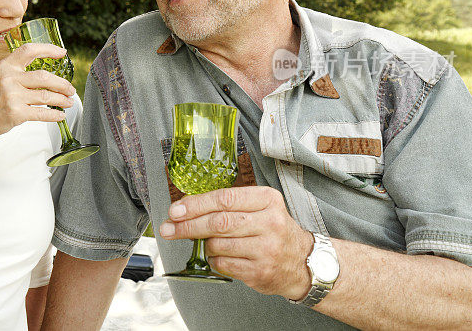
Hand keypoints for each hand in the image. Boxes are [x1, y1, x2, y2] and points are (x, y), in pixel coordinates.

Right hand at [0, 43, 75, 142]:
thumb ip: (15, 72)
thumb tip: (42, 72)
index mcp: (5, 66)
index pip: (29, 50)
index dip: (48, 49)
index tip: (62, 53)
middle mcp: (9, 79)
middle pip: (45, 77)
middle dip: (62, 84)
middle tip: (70, 89)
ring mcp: (12, 96)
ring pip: (46, 96)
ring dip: (62, 100)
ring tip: (68, 102)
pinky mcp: (16, 113)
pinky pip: (42, 113)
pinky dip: (55, 115)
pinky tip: (60, 115)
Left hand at [159, 186, 313, 298]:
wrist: (302, 262)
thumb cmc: (272, 230)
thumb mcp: (260, 207)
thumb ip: (229, 204)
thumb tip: (186, 207)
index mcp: (267, 200)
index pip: (224, 199)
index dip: (196, 204)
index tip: (175, 210)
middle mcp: (270, 222)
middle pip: (219, 222)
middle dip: (188, 225)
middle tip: (169, 228)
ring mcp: (267, 248)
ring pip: (219, 244)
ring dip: (203, 244)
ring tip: (204, 242)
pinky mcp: (261, 271)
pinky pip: (224, 264)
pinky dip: (213, 260)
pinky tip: (218, 256)